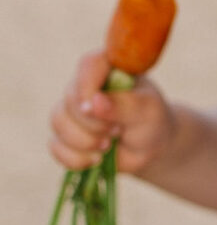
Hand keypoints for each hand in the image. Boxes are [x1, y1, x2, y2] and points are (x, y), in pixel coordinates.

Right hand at [48, 49, 177, 175]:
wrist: (149, 148)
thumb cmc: (151, 120)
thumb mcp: (147, 110)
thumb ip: (123, 104)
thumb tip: (94, 102)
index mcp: (108, 68)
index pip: (89, 65)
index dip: (88, 87)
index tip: (96, 108)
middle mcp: (85, 85)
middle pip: (70, 99)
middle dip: (93, 124)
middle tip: (117, 131)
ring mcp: (72, 110)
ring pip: (58, 122)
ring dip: (84, 142)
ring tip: (108, 146)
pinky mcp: (66, 135)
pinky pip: (56, 146)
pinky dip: (75, 158)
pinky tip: (96, 159)